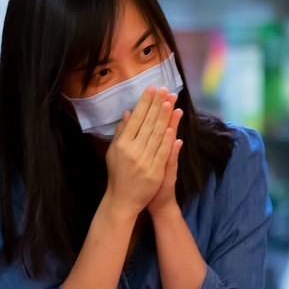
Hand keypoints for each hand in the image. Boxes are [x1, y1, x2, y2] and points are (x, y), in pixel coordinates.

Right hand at [104, 87, 176, 217]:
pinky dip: (168, 139)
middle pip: (148, 123)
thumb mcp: (114, 152)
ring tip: (170, 101)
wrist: (123, 200)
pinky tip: (173, 127)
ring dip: (164, 117)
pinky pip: (162, 152)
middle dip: (156, 105)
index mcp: (122, 144)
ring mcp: (144, 161)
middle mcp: (132, 150)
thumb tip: (128, 113)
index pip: (136, 119)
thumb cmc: (118, 174)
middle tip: (164, 89)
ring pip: (157, 135)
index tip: (151, 88)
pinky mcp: (155, 171)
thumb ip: (122, 133)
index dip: (145, 103)